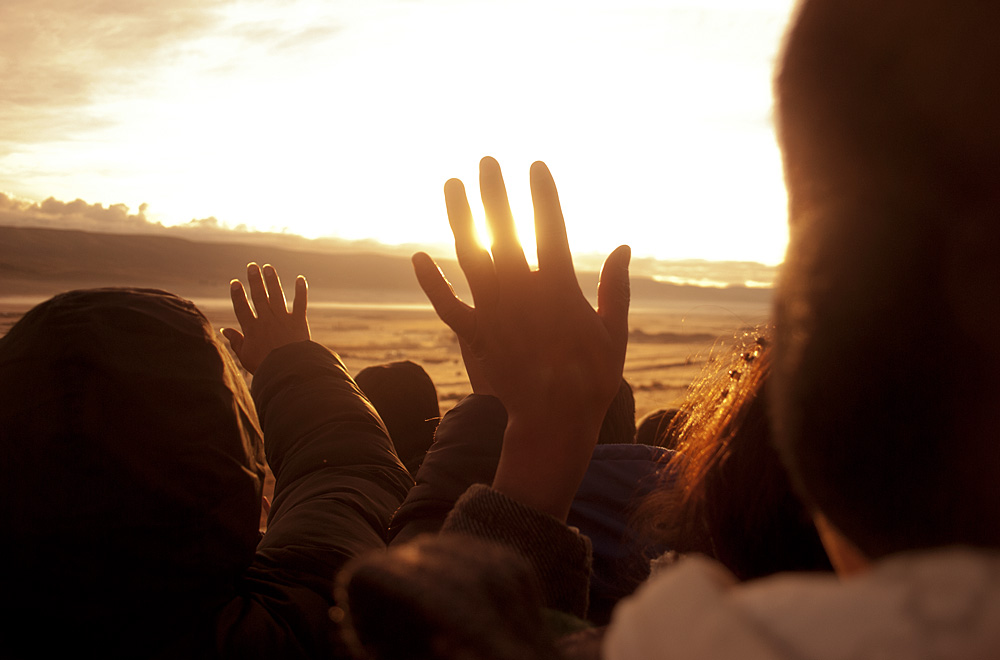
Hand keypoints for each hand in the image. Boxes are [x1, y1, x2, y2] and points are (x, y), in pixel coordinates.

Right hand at [223, 263, 309, 373]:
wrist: (289, 370)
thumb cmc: (265, 367)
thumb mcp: (245, 356)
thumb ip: (236, 342)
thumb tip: (224, 330)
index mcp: (252, 329)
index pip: (242, 308)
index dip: (237, 294)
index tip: (235, 282)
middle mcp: (266, 320)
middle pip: (259, 296)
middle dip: (255, 280)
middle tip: (252, 266)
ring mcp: (283, 319)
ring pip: (277, 295)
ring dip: (272, 280)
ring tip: (268, 268)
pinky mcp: (299, 321)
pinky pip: (300, 303)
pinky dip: (301, 291)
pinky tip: (300, 279)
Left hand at [413, 157, 629, 518]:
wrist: (553, 423)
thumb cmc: (590, 380)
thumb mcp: (614, 333)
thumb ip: (615, 289)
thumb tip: (622, 247)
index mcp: (558, 287)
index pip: (549, 228)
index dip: (542, 194)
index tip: (535, 164)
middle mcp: (521, 292)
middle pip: (503, 231)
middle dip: (495, 193)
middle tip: (486, 161)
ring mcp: (493, 312)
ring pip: (470, 256)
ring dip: (459, 218)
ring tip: (451, 184)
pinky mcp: (473, 336)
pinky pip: (447, 305)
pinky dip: (431, 282)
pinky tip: (418, 257)